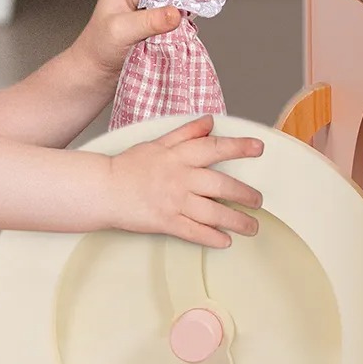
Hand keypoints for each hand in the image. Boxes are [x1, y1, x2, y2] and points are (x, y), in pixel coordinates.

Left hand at [70, 0, 183, 85]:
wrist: (95, 75)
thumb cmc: (98, 48)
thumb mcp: (121, 31)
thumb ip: (148, 21)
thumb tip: (175, 13)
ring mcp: (148, 7)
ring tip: (201, 1)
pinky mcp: (156, 23)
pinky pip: (176, 13)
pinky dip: (185, 15)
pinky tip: (193, 18)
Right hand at [107, 116, 263, 246]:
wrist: (104, 189)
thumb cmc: (130, 166)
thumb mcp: (158, 143)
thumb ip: (186, 133)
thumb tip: (209, 122)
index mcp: (179, 156)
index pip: (214, 148)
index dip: (239, 147)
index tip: (258, 148)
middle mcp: (180, 178)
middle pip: (221, 186)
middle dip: (245, 195)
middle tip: (258, 200)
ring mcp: (174, 202)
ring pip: (213, 213)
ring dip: (237, 221)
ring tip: (252, 226)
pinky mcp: (166, 222)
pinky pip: (195, 232)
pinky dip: (213, 238)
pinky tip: (226, 241)